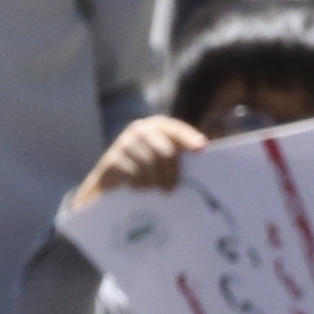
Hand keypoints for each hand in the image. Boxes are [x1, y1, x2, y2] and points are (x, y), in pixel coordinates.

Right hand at [70, 115, 206, 205]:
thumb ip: (180, 152)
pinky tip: (138, 187)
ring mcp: (124, 143)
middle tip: (170, 188)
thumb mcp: (164, 158)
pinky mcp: (111, 158)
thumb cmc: (146, 169)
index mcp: (157, 126)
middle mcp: (140, 129)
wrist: (111, 181)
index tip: (201, 148)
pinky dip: (139, 183)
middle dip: (170, 172)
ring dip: (153, 180)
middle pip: (165, 151)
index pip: (175, 129)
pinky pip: (133, 173)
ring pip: (149, 164)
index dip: (188, 138)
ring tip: (153, 187)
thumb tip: (202, 150)